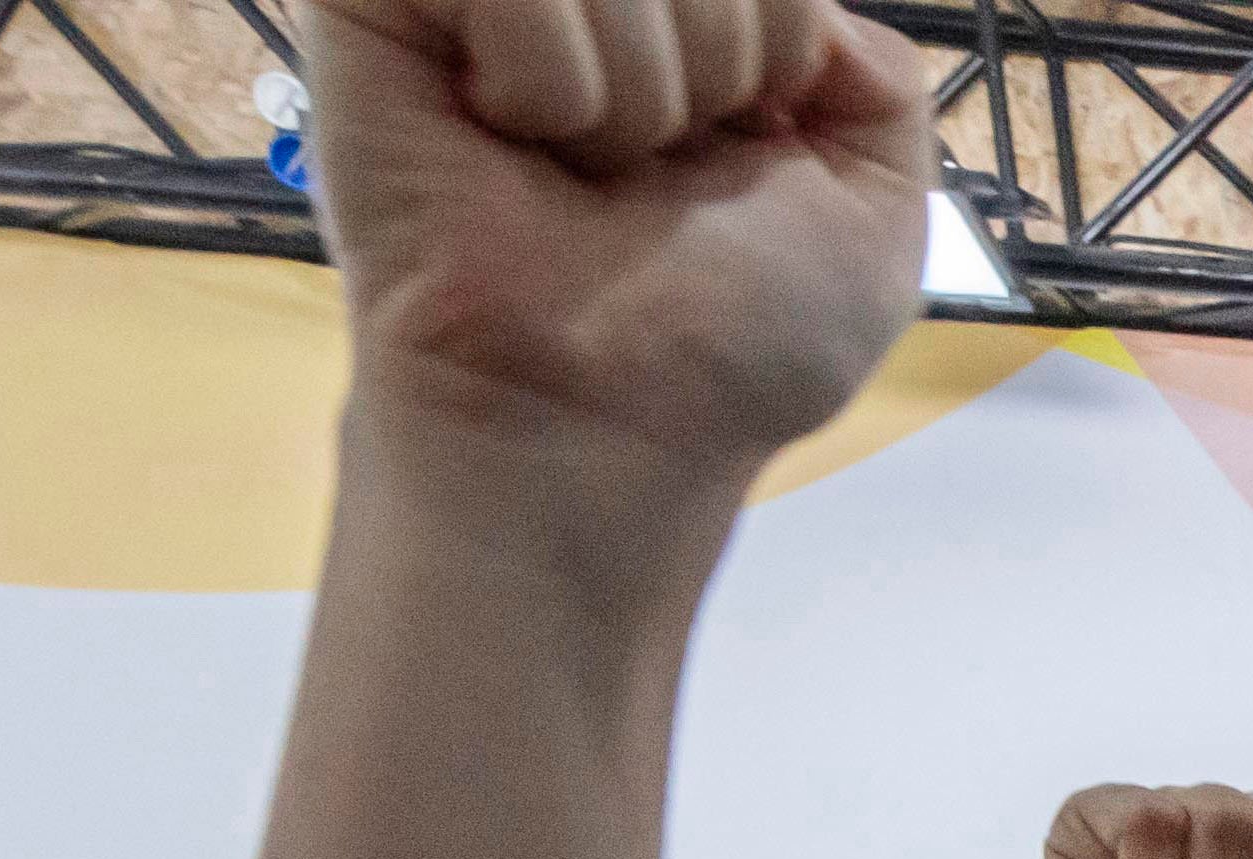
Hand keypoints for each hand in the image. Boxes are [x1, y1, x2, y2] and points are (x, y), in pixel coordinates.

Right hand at [298, 0, 931, 490]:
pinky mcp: (375, 1)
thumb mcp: (874, 208)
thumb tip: (817, 12)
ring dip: (635, 90)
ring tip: (582, 169)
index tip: (743, 144)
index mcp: (688, 17)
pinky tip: (511, 138)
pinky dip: (548, 73)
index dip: (782, 45)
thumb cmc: (726, 341)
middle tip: (652, 171)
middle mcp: (580, 0)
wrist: (600, 422)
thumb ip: (877, 76)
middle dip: (714, 63)